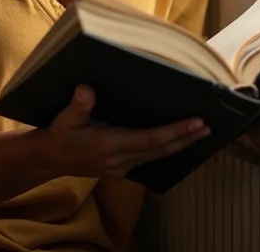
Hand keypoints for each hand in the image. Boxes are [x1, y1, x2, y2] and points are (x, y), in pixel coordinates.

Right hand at [40, 85, 210, 179]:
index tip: (195, 122)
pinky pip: (149, 159)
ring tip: (200, 133)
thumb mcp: (65, 118)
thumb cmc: (60, 135)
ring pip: (157, 156)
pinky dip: (165, 149)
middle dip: (186, 138)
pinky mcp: (121, 170)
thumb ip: (77, 105)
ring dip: (179, 145)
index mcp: (109, 145)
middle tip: (208, 126)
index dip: (175, 131)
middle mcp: (120, 160)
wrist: (51, 160)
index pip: (150, 139)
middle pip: (160, 149)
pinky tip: (177, 142)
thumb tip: (86, 89)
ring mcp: (121, 168)